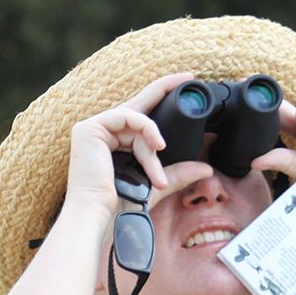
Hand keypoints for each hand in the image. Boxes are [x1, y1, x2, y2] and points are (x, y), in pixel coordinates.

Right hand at [65, 72, 212, 215]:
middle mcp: (101, 132)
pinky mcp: (89, 128)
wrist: (99, 216)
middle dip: (165, 89)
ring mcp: (93, 129)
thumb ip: (177, 173)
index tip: (185, 87)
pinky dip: (146, 128)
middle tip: (189, 78)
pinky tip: (157, 145)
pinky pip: (126, 117)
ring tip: (157, 166)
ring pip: (136, 119)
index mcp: (112, 143)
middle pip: (138, 106)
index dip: (161, 98)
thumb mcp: (154, 184)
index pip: (139, 116)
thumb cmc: (118, 204)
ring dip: (154, 140)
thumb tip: (206, 169)